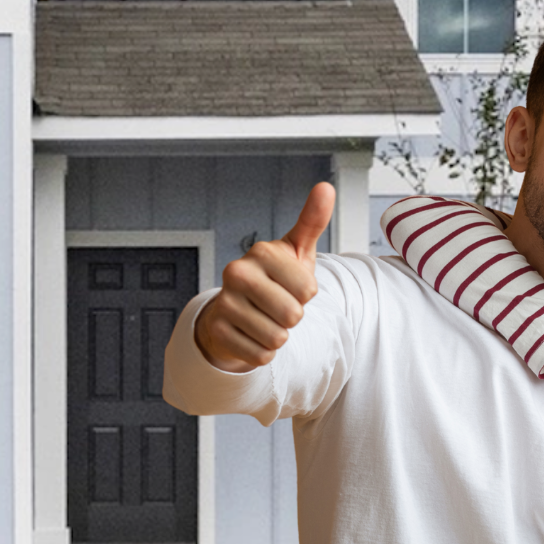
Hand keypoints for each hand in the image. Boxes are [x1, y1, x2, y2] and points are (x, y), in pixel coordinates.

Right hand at [195, 182, 334, 372]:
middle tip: (277, 306)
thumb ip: (312, 221)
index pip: (308, 290)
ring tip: (264, 319)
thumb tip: (325, 188)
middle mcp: (237, 273)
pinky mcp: (217, 331)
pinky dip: (262, 351)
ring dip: (277, 336)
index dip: (306, 295)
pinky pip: (261, 355)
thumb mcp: (294, 250)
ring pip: (277, 338)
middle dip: (292, 318)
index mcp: (261, 252)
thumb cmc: (273, 279)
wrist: (234, 310)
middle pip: (292, 315)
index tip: (290, 286)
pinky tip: (251, 334)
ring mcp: (224, 303)